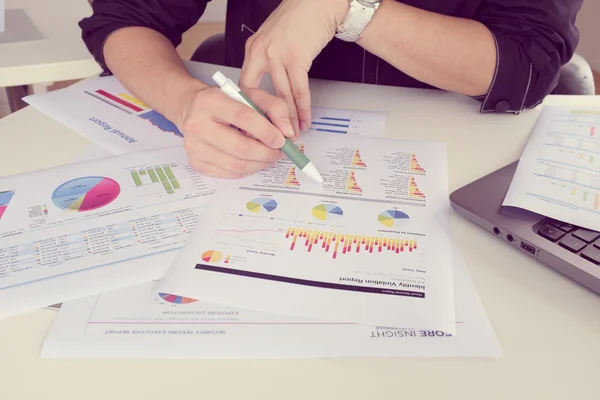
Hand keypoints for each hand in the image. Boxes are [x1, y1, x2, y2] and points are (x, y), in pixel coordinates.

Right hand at [179, 85, 295, 177]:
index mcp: (210, 101)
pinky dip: (247, 169)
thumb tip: (289, 132)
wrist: (193, 109)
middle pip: (240, 147)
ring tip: (268, 155)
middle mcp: (197, 125)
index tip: (281, 139)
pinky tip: (253, 160)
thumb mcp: (251, 95)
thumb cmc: (226, 102)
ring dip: (259, 163)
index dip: (266, 131)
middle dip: (266, 153)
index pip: (243, 117)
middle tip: (278, 151)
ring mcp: (194, 147)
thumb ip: (275, 108)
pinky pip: (230, 173)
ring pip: (236, 165)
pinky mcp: (197, 162)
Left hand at [239, 0, 348, 133]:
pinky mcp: (296, 58)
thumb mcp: (272, 38)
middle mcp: (261, 53)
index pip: (245, 86)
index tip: (259, 123)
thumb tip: (268, 88)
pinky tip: (305, 119)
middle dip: (269, 120)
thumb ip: (266, 60)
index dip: (252, 108)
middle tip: (275, 136)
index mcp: (253, 50)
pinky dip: (303, 108)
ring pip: (282, 97)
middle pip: (260, 96)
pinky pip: (299, 90)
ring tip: (293, 133)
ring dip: (289, 119)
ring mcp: (277, 56)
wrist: (317, 2)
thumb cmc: (298, 19)